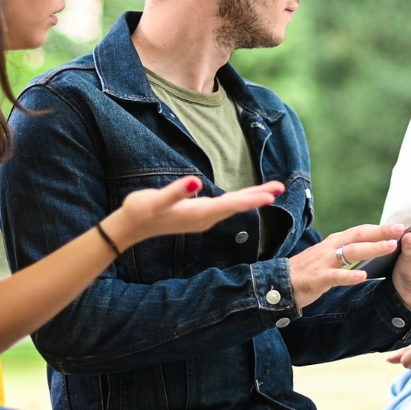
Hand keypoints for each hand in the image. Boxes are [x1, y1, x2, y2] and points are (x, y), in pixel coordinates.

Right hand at [110, 176, 283, 245]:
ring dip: (252, 198)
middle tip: (281, 188)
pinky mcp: (197, 215)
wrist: (129, 228)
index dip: (252, 198)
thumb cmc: (140, 210)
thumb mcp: (156, 200)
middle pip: (237, 206)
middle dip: (259, 196)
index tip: (272, 195)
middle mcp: (204, 218)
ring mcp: (201, 218)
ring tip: (271, 191)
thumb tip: (196, 182)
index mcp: (199, 213)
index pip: (231, 205)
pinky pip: (225, 207)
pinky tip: (244, 198)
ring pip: (233, 207)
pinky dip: (239, 201)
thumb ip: (176, 192)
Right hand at [288, 224, 402, 309]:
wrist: (280, 282)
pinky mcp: (319, 278)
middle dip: (381, 233)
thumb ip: (347, 251)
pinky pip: (336, 276)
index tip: (400, 227)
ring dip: (372, 248)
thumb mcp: (329, 256)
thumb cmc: (308, 270)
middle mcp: (331, 247)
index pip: (361, 231)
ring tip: (390, 247)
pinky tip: (363, 276)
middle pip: (360, 236)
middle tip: (401, 230)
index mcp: (335, 242)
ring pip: (352, 252)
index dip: (380, 228)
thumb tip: (371, 249)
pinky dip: (350, 276)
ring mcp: (325, 262)